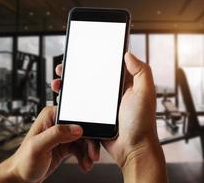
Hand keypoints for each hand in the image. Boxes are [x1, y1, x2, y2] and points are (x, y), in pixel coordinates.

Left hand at [0, 106, 99, 182]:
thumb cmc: (23, 162)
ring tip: (88, 163)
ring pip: (84, 140)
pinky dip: (84, 157)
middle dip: (90, 143)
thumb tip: (77, 128)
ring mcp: (62, 135)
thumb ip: (57, 134)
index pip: (75, 117)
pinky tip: (84, 164)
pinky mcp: (65, 145)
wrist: (21, 178)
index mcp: (51, 116)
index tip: (93, 139)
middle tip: (93, 155)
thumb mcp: (38, 146)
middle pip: (83, 129)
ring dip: (88, 152)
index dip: (87, 127)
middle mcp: (58, 123)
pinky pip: (81, 148)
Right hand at [52, 52, 166, 181]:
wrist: (133, 150)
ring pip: (83, 92)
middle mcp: (113, 94)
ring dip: (70, 87)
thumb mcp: (145, 93)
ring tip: (58, 83)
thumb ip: (141, 71)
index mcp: (125, 85)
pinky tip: (62, 100)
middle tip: (63, 69)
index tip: (80, 55)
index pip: (107, 68)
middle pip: (91, 78)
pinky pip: (81, 108)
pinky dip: (70, 104)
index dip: (93, 60)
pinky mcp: (95, 118)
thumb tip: (128, 54)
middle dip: (76, 72)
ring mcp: (103, 107)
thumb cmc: (142, 123)